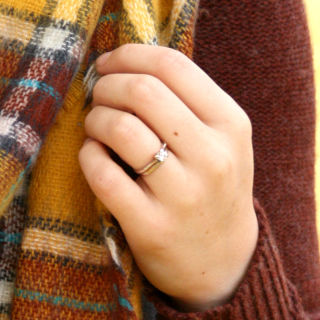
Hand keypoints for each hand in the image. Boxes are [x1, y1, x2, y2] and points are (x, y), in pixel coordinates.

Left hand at [78, 44, 258, 310]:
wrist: (223, 264)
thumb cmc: (210, 186)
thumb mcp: (220, 140)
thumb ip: (184, 99)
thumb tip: (121, 58)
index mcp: (231, 125)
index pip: (172, 65)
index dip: (129, 55)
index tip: (108, 63)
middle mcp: (213, 157)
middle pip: (143, 91)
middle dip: (107, 85)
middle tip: (97, 96)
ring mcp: (183, 196)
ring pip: (121, 129)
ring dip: (95, 119)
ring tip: (95, 126)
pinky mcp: (151, 228)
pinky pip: (104, 175)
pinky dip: (88, 157)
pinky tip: (93, 156)